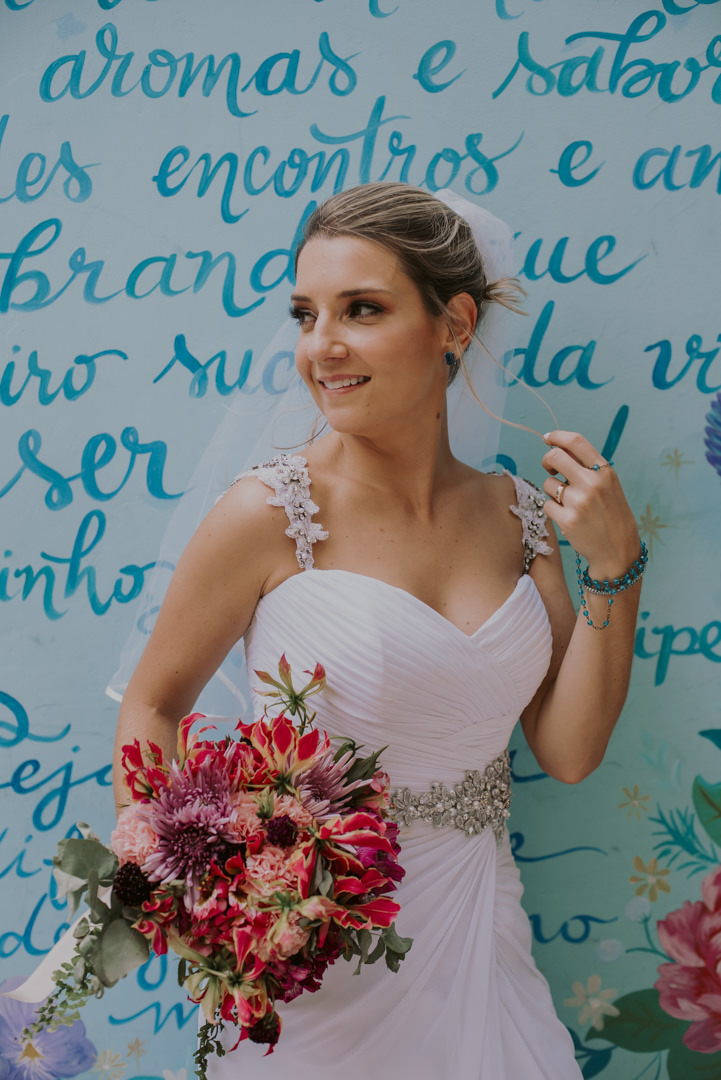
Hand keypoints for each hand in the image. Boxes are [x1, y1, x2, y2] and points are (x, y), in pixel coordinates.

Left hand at [541, 430, 640, 578]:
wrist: (617, 548)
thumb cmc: (610, 512)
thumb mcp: (607, 484)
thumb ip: (586, 466)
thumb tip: (557, 446)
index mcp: (604, 471)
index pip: (576, 442)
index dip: (557, 436)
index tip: (548, 438)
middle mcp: (592, 483)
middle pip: (554, 456)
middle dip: (547, 460)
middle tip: (550, 468)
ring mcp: (579, 502)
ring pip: (548, 484)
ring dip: (553, 491)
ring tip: (569, 502)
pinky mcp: (567, 520)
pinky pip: (547, 505)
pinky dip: (553, 510)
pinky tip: (568, 516)